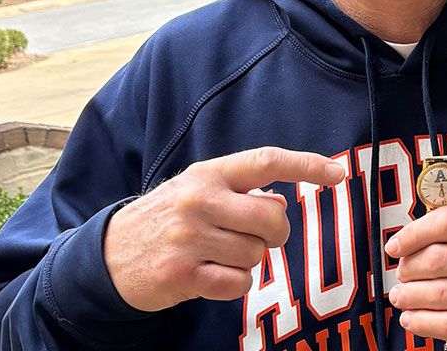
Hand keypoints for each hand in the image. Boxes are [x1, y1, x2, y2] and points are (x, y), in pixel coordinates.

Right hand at [102, 146, 344, 311]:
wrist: (108, 255)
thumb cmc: (166, 219)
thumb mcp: (197, 191)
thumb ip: (240, 192)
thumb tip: (281, 205)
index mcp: (208, 174)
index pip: (266, 161)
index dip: (307, 166)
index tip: (339, 173)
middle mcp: (198, 201)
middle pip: (272, 219)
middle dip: (275, 234)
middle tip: (256, 237)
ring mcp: (189, 239)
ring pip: (256, 255)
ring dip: (248, 260)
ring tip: (218, 255)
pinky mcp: (182, 275)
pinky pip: (238, 284)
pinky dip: (234, 284)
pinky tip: (210, 275)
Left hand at [384, 206, 446, 350]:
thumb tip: (416, 238)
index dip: (413, 233)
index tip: (397, 246)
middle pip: (438, 258)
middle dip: (408, 269)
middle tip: (401, 276)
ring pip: (439, 293)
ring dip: (409, 297)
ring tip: (401, 297)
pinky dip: (422, 322)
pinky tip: (412, 319)